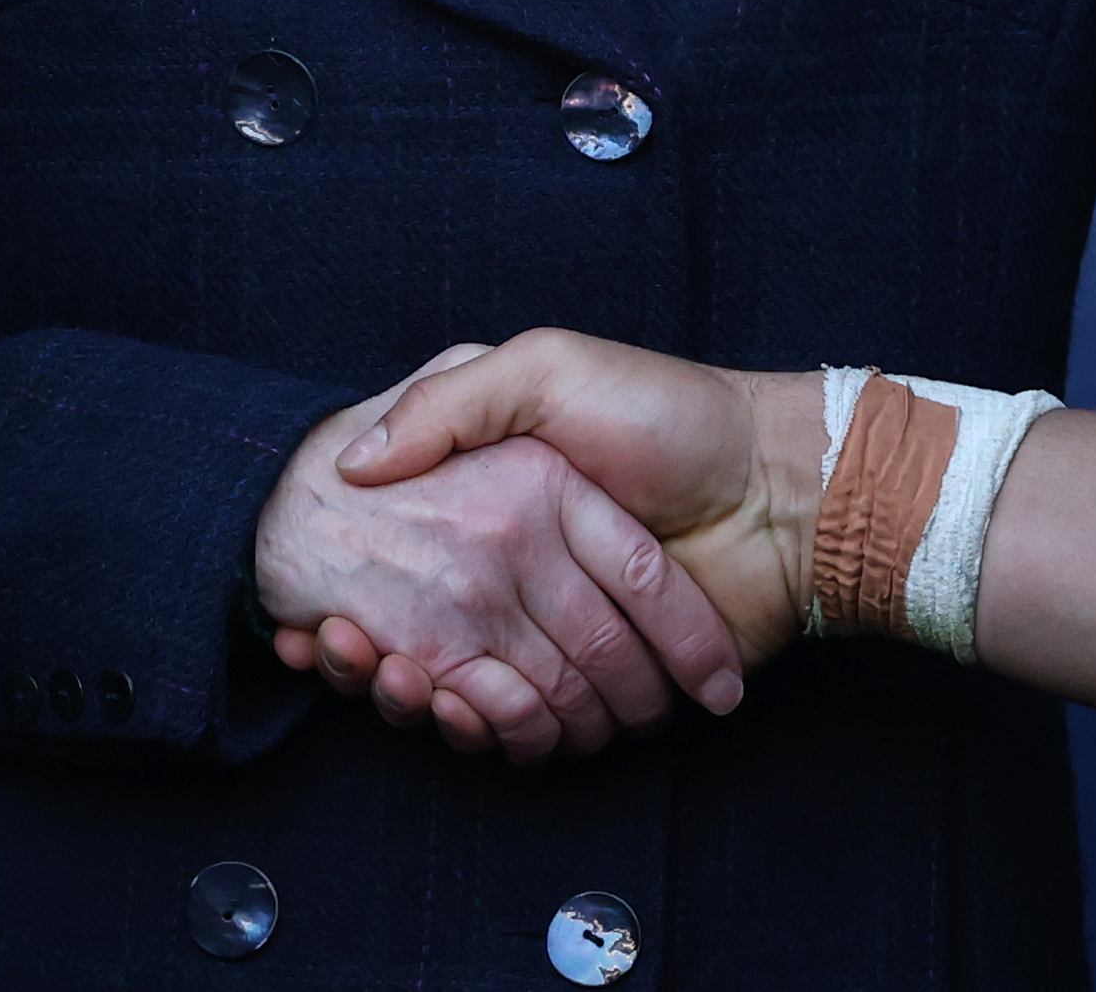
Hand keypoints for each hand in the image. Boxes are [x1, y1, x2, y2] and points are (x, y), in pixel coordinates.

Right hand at [250, 348, 747, 764]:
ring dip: (406, 692)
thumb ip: (457, 400)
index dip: (362, 590)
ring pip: (462, 692)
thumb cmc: (671, 415)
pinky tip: (430, 695)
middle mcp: (528, 576)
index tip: (317, 607)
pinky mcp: (603, 692)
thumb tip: (358, 458)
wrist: (779, 485)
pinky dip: (470, 725)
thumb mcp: (549, 370)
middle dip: (370, 651)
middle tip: (333, 641)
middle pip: (426, 636)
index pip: (417, 566)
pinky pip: (518, 724)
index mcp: (512, 508)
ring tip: (374, 663)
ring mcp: (561, 637)